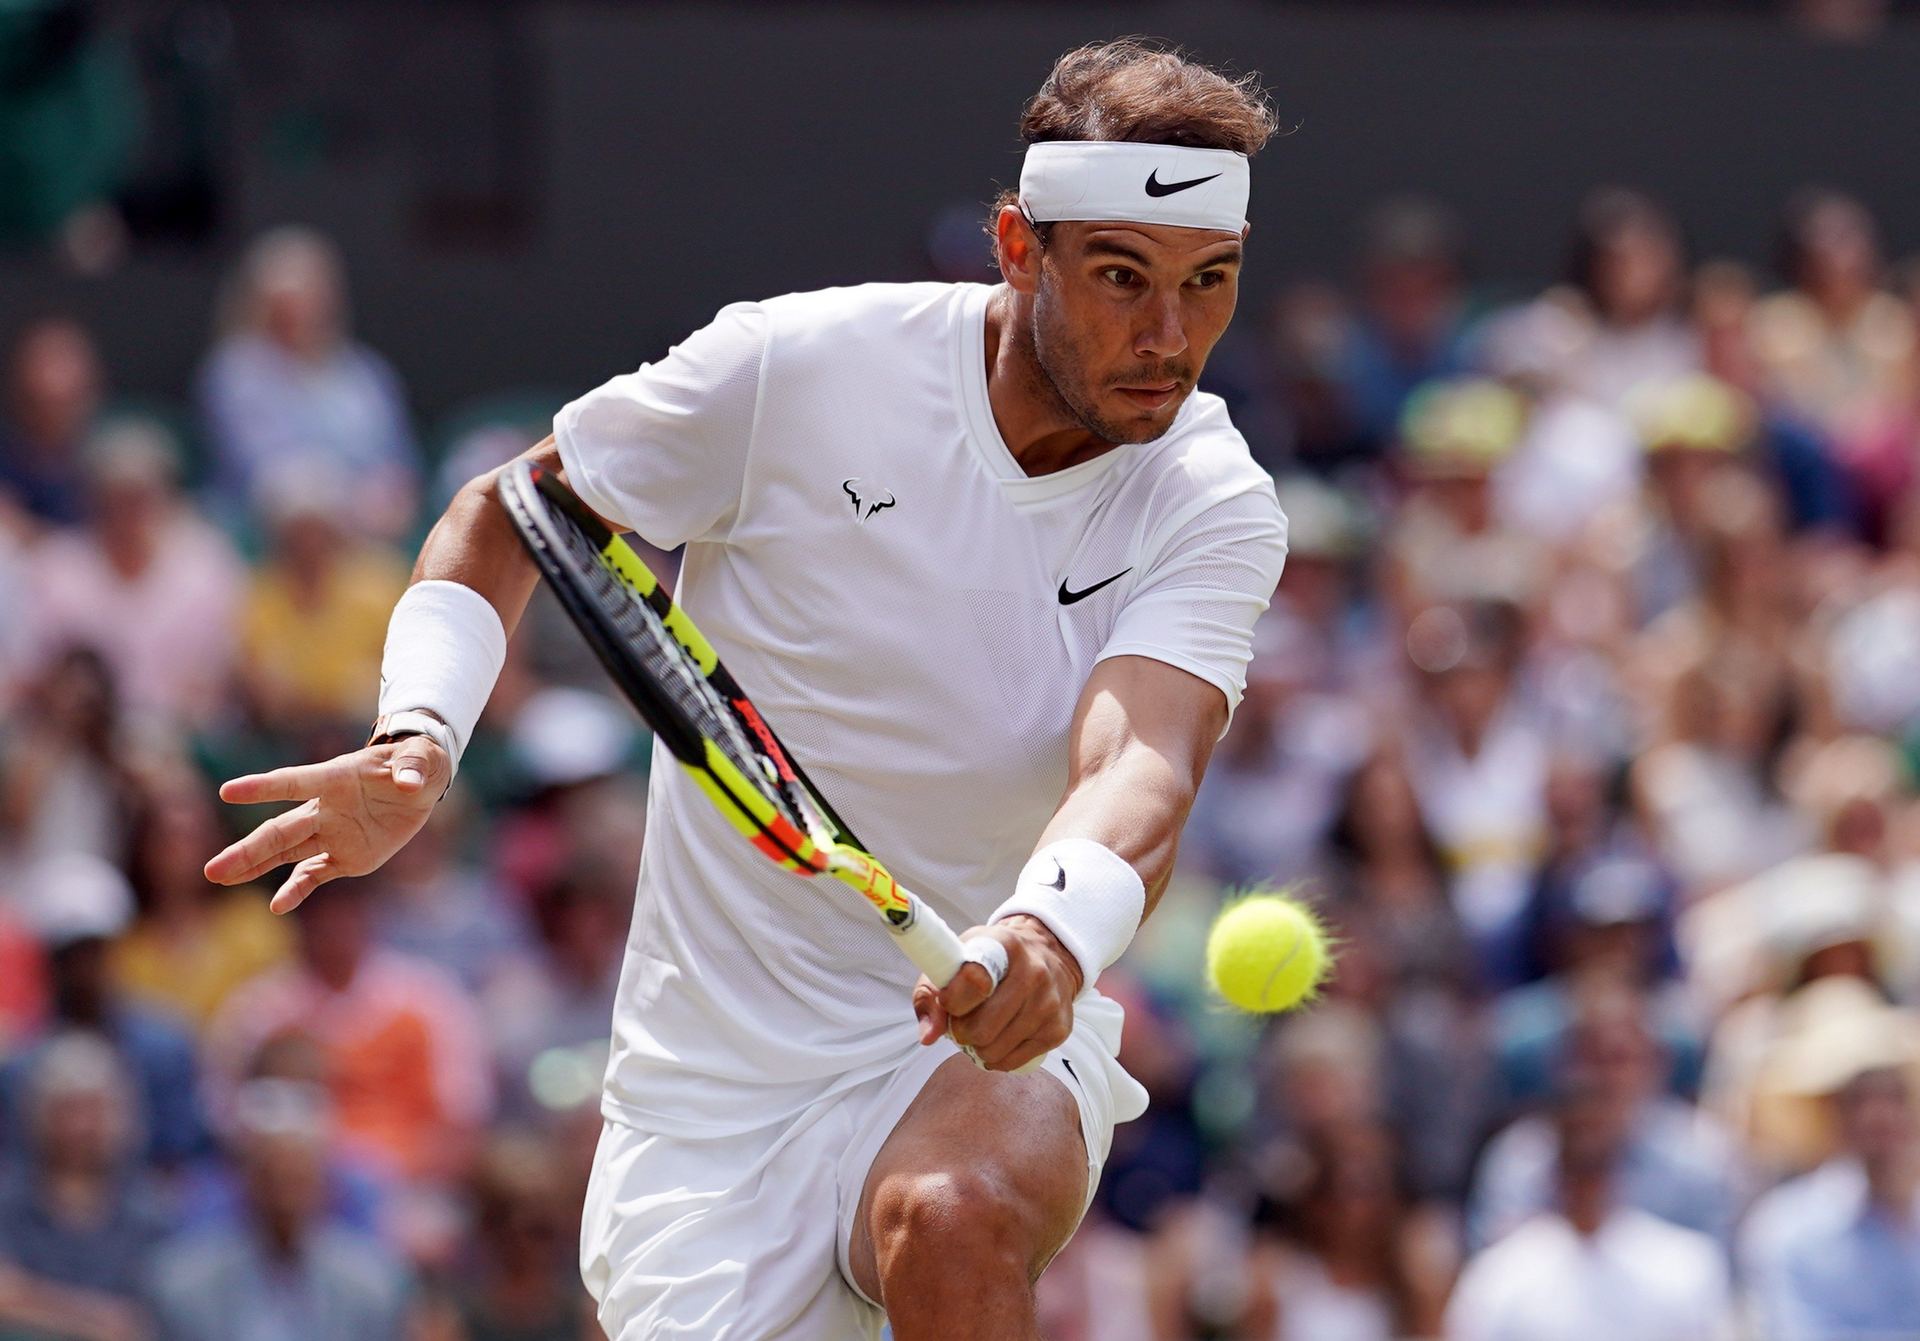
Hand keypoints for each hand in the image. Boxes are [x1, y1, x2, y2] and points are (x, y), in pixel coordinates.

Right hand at [204, 737, 450, 912]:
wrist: (420, 782)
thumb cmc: (416, 761)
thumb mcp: (423, 757)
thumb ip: (413, 768)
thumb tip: (408, 783)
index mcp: (336, 778)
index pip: (295, 782)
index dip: (264, 787)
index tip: (228, 792)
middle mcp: (325, 808)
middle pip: (280, 830)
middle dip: (248, 850)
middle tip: (211, 869)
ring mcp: (331, 834)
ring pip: (286, 853)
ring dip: (254, 867)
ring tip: (220, 878)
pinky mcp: (344, 856)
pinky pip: (315, 875)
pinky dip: (298, 890)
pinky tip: (277, 907)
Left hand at [912, 914, 1082, 1071]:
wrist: (1047, 956)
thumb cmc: (992, 960)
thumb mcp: (957, 960)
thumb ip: (930, 995)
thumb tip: (928, 1036)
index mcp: (1003, 945)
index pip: (972, 981)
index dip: (950, 1000)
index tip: (947, 1000)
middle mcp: (1033, 972)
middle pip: (981, 1028)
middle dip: (962, 1032)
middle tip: (963, 1021)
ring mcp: (1049, 1002)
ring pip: (995, 1050)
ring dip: (979, 1047)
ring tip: (983, 1028)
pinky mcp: (1058, 1029)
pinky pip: (1013, 1062)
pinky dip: (998, 1058)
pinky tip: (999, 1039)